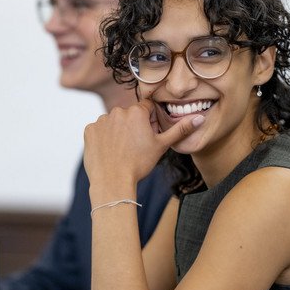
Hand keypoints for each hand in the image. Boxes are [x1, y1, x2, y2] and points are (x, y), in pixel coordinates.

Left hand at [83, 99, 203, 191]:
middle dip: (133, 126)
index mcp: (137, 112)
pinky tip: (109, 151)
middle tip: (135, 147)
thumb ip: (180, 129)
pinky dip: (103, 138)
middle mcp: (118, 111)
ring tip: (121, 151)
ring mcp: (101, 120)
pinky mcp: (89, 130)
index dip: (149, 122)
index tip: (147, 136)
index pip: (146, 109)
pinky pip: (99, 130)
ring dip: (117, 131)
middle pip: (129, 115)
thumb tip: (200, 118)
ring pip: (114, 122)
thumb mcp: (162, 146)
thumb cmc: (138, 165)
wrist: (113, 181)